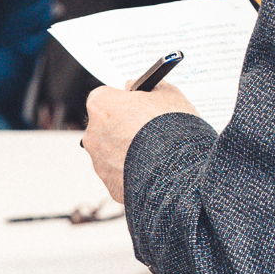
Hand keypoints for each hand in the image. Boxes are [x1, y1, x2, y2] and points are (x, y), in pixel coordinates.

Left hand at [81, 81, 195, 203]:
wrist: (181, 169)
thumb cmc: (173, 128)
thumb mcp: (168, 94)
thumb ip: (149, 88)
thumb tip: (138, 88)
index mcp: (102, 105)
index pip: (105, 97)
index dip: (124, 100)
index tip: (138, 104)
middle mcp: (93, 134)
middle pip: (106, 126)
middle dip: (123, 126)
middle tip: (148, 128)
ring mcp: (100, 162)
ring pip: (112, 152)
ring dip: (128, 150)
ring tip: (156, 152)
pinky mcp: (110, 185)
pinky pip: (121, 174)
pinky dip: (133, 171)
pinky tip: (154, 168)